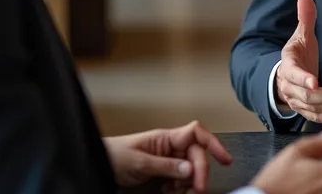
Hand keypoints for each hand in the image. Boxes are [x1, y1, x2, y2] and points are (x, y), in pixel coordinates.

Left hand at [104, 120, 231, 193]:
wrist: (96, 168)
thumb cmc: (112, 156)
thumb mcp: (139, 162)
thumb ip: (165, 165)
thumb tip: (191, 168)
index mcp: (165, 139)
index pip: (196, 134)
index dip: (213, 143)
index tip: (224, 159)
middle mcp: (169, 150)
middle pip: (196, 158)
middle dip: (199, 173)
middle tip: (198, 189)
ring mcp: (167, 165)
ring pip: (190, 174)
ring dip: (187, 184)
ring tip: (173, 190)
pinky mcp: (162, 179)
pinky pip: (179, 184)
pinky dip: (178, 190)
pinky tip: (168, 192)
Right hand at [276, 0, 321, 122]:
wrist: (284, 74)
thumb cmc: (297, 54)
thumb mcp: (301, 36)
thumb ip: (305, 18)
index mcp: (288, 65)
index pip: (293, 73)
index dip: (303, 79)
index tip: (315, 82)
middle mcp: (289, 85)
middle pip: (305, 94)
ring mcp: (295, 99)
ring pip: (310, 106)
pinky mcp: (303, 108)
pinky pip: (312, 116)